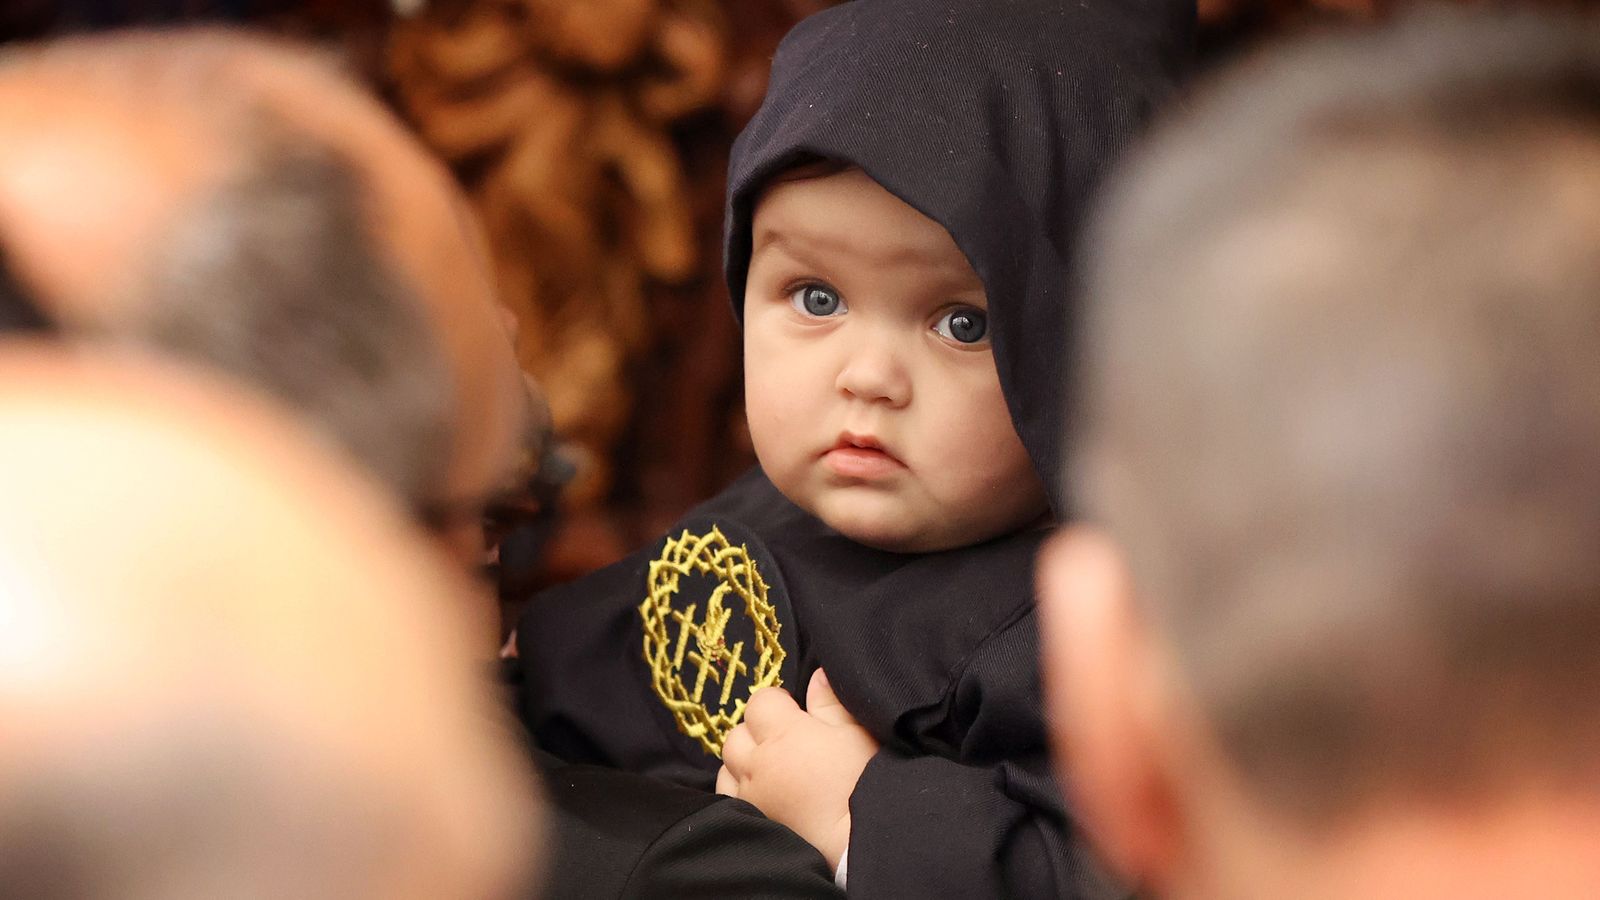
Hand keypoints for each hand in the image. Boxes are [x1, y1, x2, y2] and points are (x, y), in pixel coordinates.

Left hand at [716, 669, 879, 868]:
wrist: (859, 842)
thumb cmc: (864, 782)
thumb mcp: (856, 735)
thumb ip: (832, 703)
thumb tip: (817, 676)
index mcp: (783, 734)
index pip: (760, 702)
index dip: (777, 703)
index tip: (795, 713)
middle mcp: (758, 763)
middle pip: (737, 734)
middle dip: (756, 732)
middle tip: (783, 741)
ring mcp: (750, 796)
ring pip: (726, 767)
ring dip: (742, 763)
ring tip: (769, 769)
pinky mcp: (750, 822)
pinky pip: (728, 798)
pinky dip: (738, 791)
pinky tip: (761, 794)